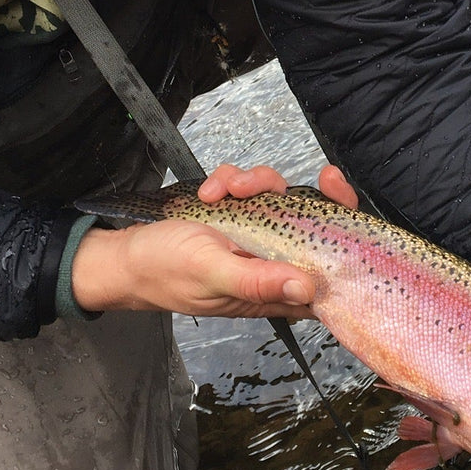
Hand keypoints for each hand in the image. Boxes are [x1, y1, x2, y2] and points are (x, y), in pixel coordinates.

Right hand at [71, 163, 359, 316]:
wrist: (127, 258)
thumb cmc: (166, 274)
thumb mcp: (211, 275)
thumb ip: (257, 281)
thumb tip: (308, 287)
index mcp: (276, 290)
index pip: (328, 268)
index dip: (343, 231)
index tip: (337, 194)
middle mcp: (273, 262)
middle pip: (313, 223)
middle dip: (301, 192)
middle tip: (288, 179)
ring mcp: (257, 237)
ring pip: (280, 197)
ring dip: (254, 184)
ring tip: (223, 190)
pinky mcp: (238, 216)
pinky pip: (250, 188)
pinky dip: (230, 181)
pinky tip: (208, 192)